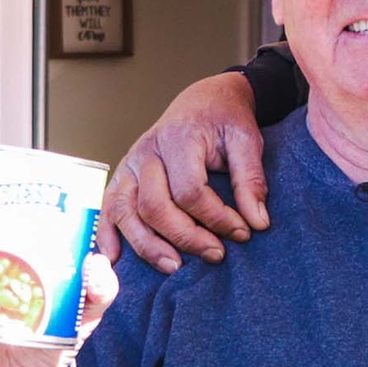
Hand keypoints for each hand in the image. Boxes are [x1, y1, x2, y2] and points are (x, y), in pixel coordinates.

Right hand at [97, 71, 267, 273]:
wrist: (204, 99)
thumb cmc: (225, 120)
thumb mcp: (247, 140)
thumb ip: (251, 180)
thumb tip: (259, 223)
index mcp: (178, 139)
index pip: (190, 190)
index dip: (216, 217)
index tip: (242, 232)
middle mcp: (147, 152)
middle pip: (154, 206)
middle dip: (185, 237)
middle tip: (215, 255)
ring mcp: (130, 165)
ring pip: (125, 212)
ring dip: (147, 245)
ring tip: (174, 267)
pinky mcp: (122, 176)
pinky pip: (108, 208)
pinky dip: (108, 235)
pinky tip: (117, 260)